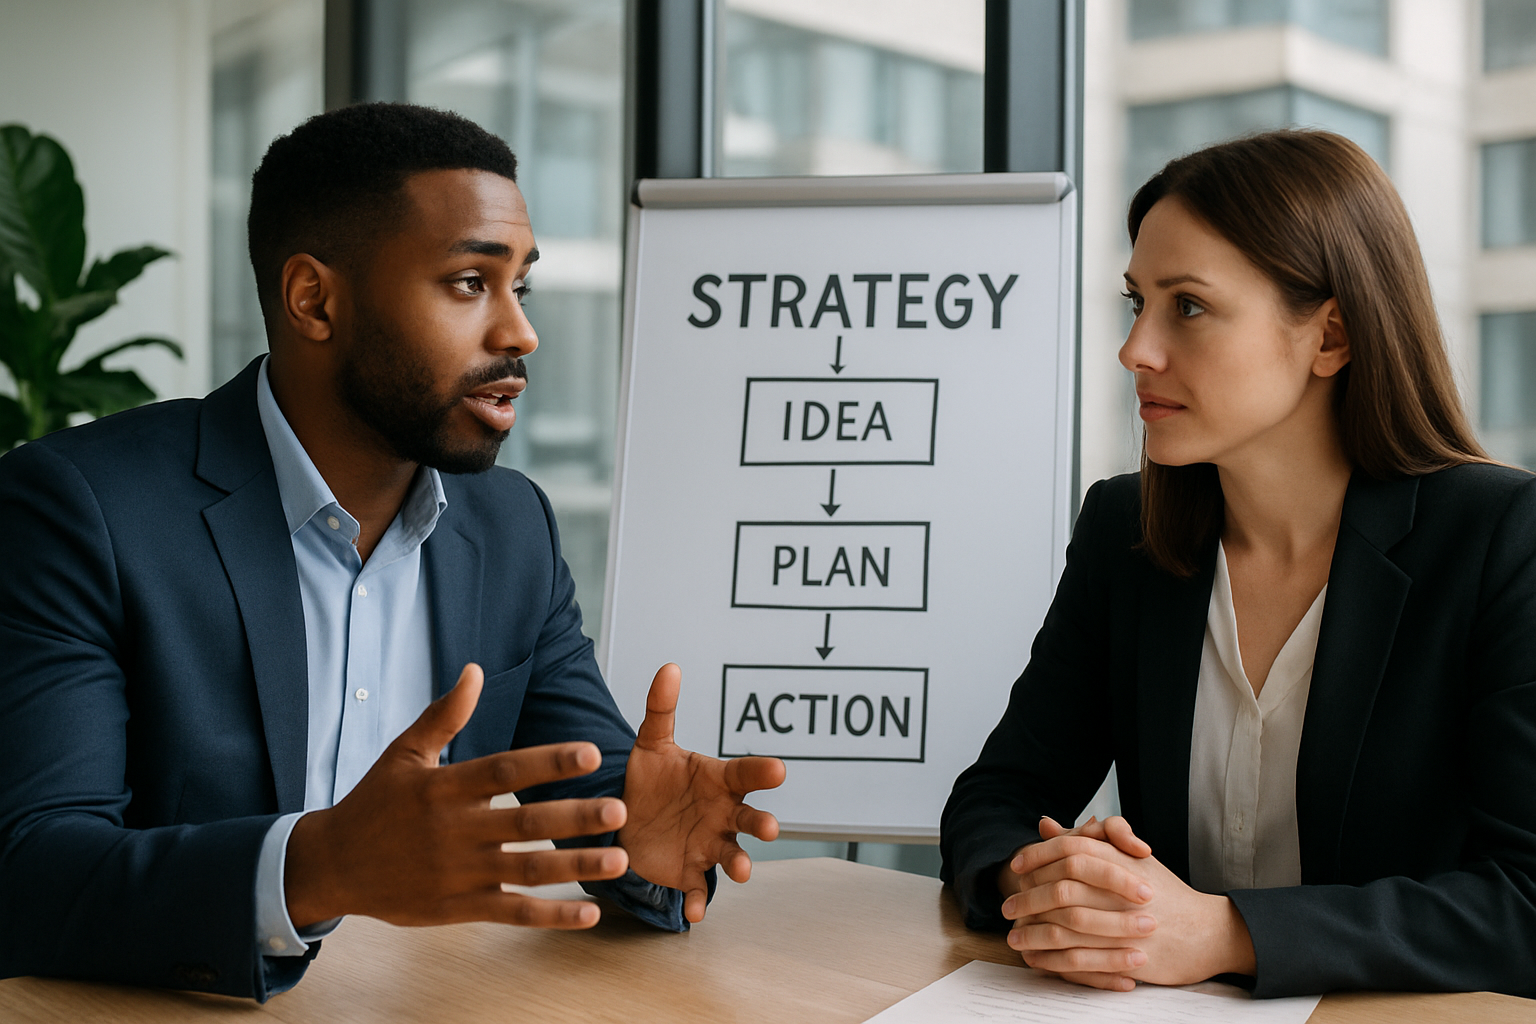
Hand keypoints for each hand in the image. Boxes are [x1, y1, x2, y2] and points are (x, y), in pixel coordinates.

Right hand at [285, 663, 631, 929]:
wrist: (334, 865)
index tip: (591, 752)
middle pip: (523, 823)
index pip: (504, 771)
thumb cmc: (374, 802)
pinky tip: (589, 912)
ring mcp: (459, 873)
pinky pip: (512, 912)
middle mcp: (455, 831)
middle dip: (574, 817)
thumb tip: (475, 670)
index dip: (548, 761)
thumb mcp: (403, 754)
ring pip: (526, 871)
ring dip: (575, 867)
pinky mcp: (459, 907)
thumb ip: (444, 715)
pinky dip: (551, 915)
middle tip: (619, 809)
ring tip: (620, 860)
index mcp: (444, 789)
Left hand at [617, 663, 786, 922]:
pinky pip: (698, 889)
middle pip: (749, 819)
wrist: (626, 819)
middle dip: (761, 824)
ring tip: (743, 872)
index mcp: (718, 781)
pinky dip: (699, 902)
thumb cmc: (652, 779)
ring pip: (733, 857)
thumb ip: (661, 709)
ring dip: (740, 865)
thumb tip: (669, 666)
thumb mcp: (652, 743)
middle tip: (768, 828)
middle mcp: (722, 815)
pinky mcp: (688, 873)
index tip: (778, 770)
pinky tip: (693, 913)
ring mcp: (709, 846)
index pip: (745, 774)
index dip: (761, 773)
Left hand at [1000, 817, 1254, 990]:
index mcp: (1120, 861)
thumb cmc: (1165, 893)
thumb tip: (1045, 824)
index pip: (1069, 851)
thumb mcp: (1128, 859)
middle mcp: (1121, 890)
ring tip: (1015, 938)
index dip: (1037, 857)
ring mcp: (1125, 924)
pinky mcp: (1128, 956)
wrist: (1206, 932)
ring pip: (1066, 928)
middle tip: (1007, 907)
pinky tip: (1038, 961)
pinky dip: (1054, 962)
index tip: (1016, 867)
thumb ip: (1085, 840)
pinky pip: (1082, 961)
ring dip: (1035, 934)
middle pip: (1061, 890)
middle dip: (1028, 900)